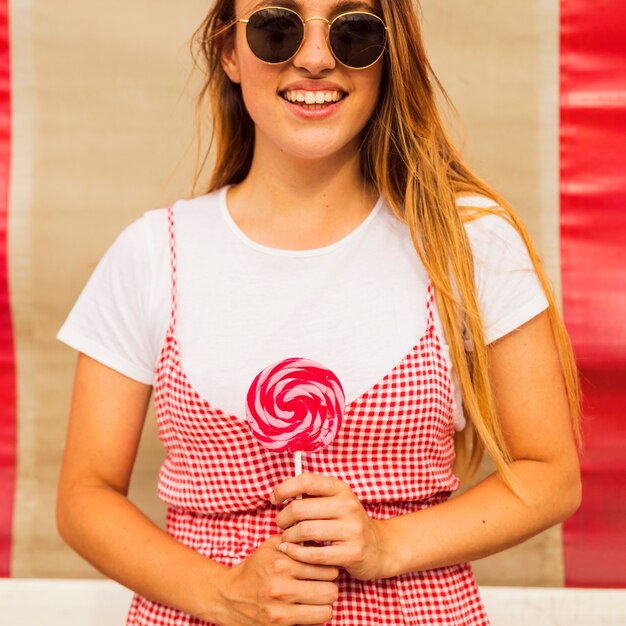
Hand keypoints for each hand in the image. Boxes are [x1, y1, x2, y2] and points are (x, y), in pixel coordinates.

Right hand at [207, 535, 338, 625]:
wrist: (227, 597)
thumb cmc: (254, 569)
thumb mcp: (271, 547)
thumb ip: (296, 540)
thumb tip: (322, 540)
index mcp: (282, 564)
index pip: (326, 569)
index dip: (329, 569)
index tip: (324, 570)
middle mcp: (282, 588)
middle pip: (330, 591)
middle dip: (329, 587)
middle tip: (323, 585)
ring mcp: (280, 612)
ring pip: (326, 611)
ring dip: (324, 605)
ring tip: (316, 599)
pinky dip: (313, 618)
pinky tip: (306, 609)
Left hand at [272, 473, 387, 580]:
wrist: (379, 547)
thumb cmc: (347, 523)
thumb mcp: (334, 501)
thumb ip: (311, 494)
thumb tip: (281, 487)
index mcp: (341, 489)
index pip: (306, 481)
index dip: (284, 489)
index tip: (275, 499)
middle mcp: (347, 506)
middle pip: (300, 508)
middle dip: (283, 517)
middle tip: (280, 524)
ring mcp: (351, 529)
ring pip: (305, 530)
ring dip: (288, 536)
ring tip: (286, 538)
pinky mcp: (352, 552)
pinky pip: (314, 554)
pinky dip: (297, 553)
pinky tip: (290, 551)